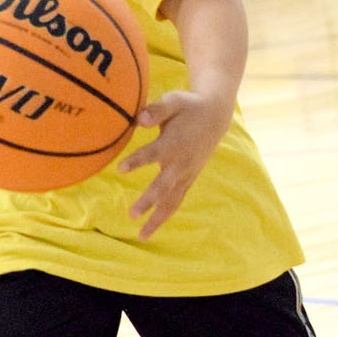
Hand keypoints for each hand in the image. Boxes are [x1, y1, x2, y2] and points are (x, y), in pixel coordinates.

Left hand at [119, 89, 230, 239]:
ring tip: (141, 236)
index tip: (121, 168)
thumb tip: (139, 118)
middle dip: (148, 201)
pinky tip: (150, 229)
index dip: (138, 160)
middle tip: (131, 214)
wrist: (215, 116)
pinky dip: (165, 215)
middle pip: (163, 186)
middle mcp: (180, 162)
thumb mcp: (174, 100)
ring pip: (172, 201)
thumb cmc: (188, 107)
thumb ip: (157, 110)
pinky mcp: (188, 179)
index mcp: (175, 143)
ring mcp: (186, 174)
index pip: (153, 153)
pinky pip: (176, 201)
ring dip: (157, 219)